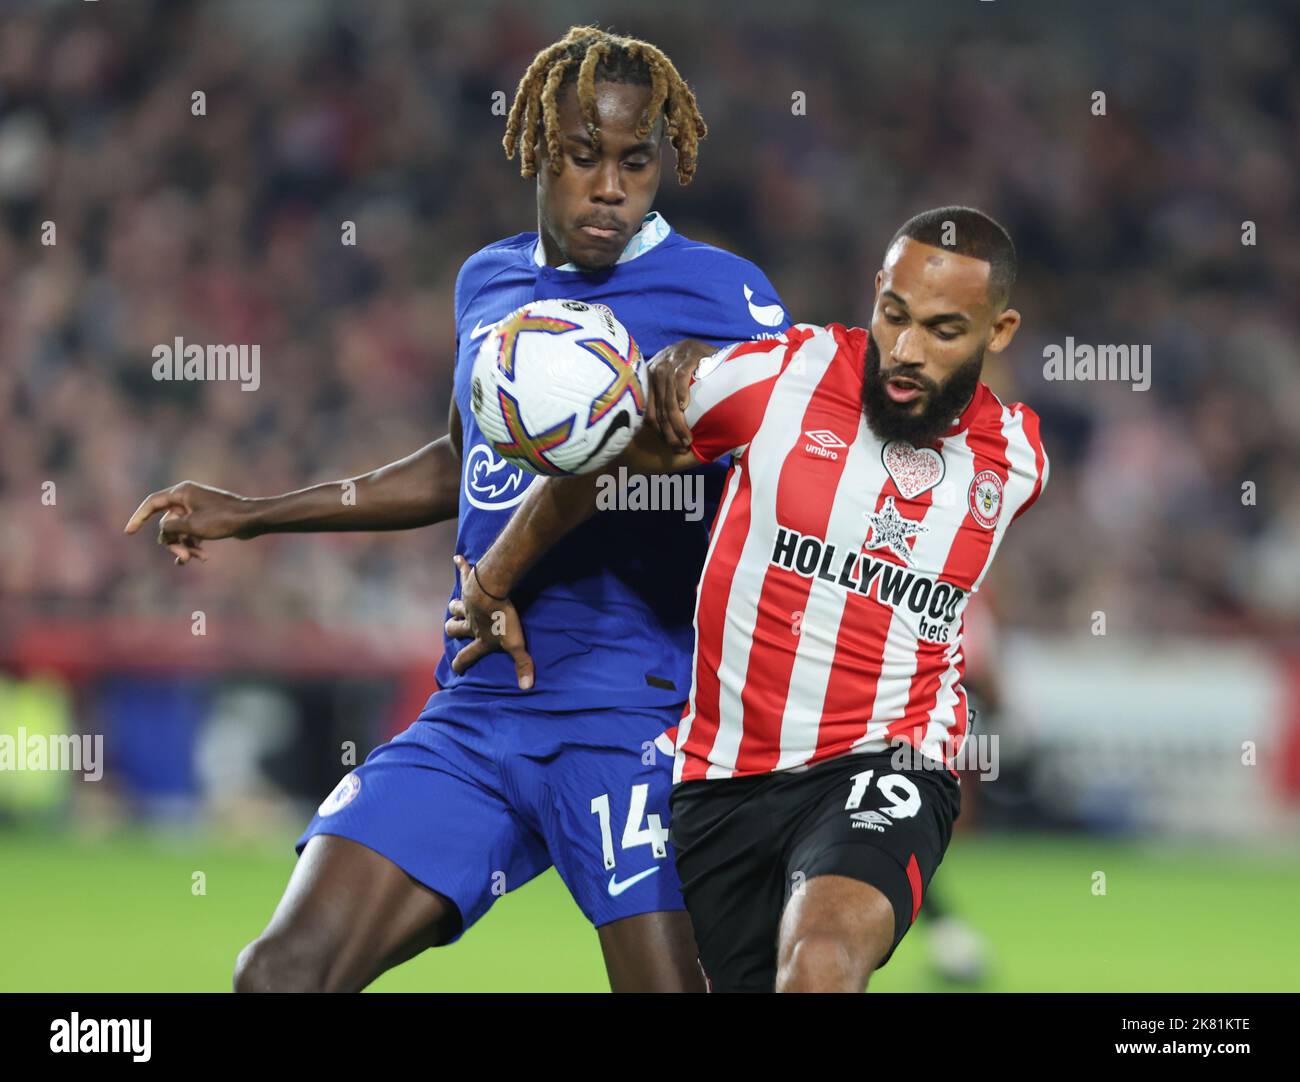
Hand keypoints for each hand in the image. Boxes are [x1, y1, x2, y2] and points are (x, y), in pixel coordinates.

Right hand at [123, 480, 257, 565]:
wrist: (252, 520)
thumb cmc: (223, 519)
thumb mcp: (191, 526)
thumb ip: (170, 530)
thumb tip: (163, 535)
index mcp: (181, 492)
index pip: (152, 503)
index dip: (138, 517)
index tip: (128, 532)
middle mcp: (187, 497)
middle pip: (167, 523)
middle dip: (173, 542)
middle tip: (183, 556)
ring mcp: (197, 508)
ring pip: (180, 531)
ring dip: (184, 546)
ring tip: (196, 558)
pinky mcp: (206, 519)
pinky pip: (191, 533)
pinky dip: (194, 544)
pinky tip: (202, 557)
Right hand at [444, 554, 534, 688]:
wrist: (491, 592)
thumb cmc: (503, 619)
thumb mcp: (515, 644)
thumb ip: (522, 664)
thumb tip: (527, 687)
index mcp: (480, 637)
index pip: (468, 655)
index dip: (461, 663)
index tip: (456, 668)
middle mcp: (470, 622)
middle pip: (453, 628)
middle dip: (452, 630)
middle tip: (452, 629)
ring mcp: (468, 603)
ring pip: (455, 606)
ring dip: (454, 606)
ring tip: (456, 605)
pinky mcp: (470, 585)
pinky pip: (464, 574)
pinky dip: (461, 566)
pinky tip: (459, 559)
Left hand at [645, 339, 717, 452]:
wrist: (706, 345)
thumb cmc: (690, 371)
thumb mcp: (672, 384)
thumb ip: (664, 401)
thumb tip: (662, 430)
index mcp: (649, 379)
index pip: (650, 411)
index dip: (660, 432)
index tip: (672, 447)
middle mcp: (657, 369)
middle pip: (660, 408)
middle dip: (670, 432)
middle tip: (681, 447)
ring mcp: (671, 360)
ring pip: (669, 398)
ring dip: (678, 421)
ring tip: (687, 438)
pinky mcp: (687, 354)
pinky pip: (680, 377)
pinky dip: (681, 392)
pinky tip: (686, 406)